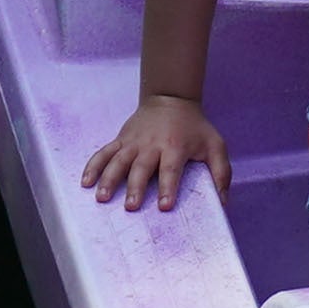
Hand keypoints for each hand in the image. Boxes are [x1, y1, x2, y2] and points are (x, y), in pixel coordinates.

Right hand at [80, 92, 229, 211]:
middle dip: (135, 187)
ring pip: (117, 161)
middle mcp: (151, 145)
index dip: (168, 187)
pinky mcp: (120, 140)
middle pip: (141, 167)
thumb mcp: (215, 145)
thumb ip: (221, 172)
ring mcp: (133, 142)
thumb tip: (223, 202)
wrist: (170, 100)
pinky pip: (103, 153)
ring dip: (108, 179)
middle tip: (131, 207)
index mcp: (175, 147)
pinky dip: (93, 166)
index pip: (171, 170)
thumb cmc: (194, 128)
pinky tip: (86, 182)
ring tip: (102, 197)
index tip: (164, 206)